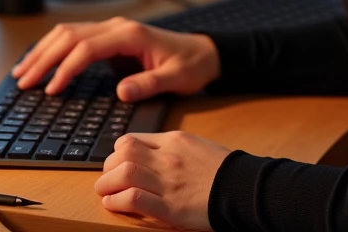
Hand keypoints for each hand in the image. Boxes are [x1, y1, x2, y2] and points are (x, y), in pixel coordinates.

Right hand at [11, 16, 220, 99]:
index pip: (88, 48)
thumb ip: (149, 85)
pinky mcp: (111, 38)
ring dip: (45, 50)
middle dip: (45, 58)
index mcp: (131, 35)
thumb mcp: (175, 79)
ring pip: (70, 33)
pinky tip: (42, 60)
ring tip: (23, 72)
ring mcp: (113, 30)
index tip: (51, 90)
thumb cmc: (190, 66)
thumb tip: (121, 91)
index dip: (67, 68)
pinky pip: (77, 38)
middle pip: (72, 36)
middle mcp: (118, 27)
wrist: (203, 54)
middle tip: (24, 82)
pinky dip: (55, 48)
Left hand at [94, 130, 230, 228]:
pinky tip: (113, 204)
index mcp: (174, 140)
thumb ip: (171, 148)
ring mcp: (168, 181)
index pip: (132, 140)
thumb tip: (147, 153)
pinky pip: (134, 199)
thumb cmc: (221, 168)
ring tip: (104, 192)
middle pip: (123, 153)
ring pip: (125, 173)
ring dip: (107, 184)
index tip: (116, 164)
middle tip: (106, 179)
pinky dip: (117, 201)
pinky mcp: (170, 207)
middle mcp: (168, 158)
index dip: (116, 153)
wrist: (242, 187)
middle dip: (108, 167)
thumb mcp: (195, 146)